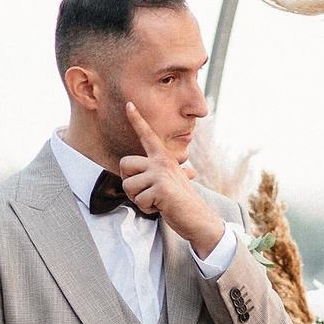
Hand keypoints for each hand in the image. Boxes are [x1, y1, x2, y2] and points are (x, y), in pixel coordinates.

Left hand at [120, 103, 223, 255]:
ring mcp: (161, 173)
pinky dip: (147, 209)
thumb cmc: (182, 202)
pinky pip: (139, 200)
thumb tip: (189, 172)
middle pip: (124, 163)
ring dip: (139, 199)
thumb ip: (166, 174)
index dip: (137, 119)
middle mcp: (161, 161)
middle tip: (146, 192)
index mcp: (163, 158)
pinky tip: (161, 207)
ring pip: (128, 185)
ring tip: (156, 201)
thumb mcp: (173, 182)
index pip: (147, 135)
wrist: (198, 219)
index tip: (129, 104)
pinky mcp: (160, 188)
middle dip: (129, 183)